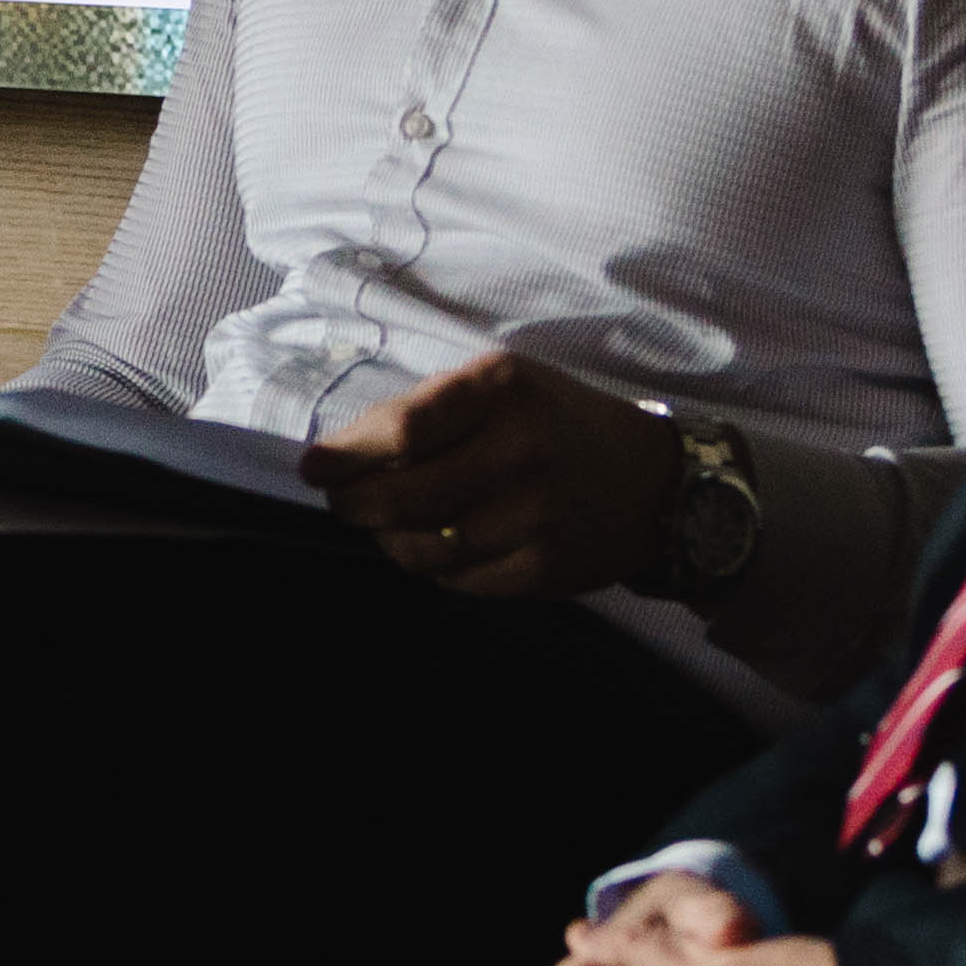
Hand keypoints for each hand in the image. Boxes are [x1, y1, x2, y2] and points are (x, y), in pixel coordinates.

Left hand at [305, 345, 682, 600]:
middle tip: (342, 501)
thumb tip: (338, 454)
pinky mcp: (541, 569)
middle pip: (401, 496)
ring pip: (419, 546)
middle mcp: (521, 450)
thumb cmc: (557, 424)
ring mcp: (534, 516)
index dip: (346, 455)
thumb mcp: (503, 386)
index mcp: (504, 389)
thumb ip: (426, 410)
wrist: (652, 485)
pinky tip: (439, 546)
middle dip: (353, 504)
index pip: (402, 429)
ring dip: (388, 539)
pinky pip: (455, 579)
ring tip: (388, 523)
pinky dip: (432, 566)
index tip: (313, 468)